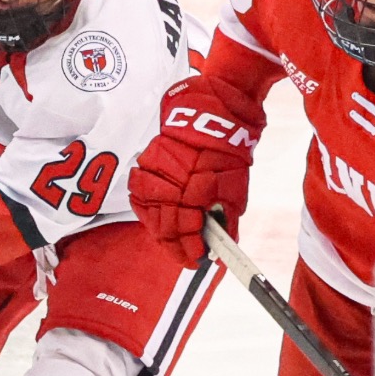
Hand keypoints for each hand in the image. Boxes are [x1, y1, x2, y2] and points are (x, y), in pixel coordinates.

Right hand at [127, 76, 266, 265]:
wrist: (215, 115)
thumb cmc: (228, 154)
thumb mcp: (234, 190)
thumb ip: (224, 219)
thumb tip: (220, 246)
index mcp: (193, 192)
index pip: (183, 231)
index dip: (189, 250)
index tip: (198, 260)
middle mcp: (169, 183)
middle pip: (162, 226)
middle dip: (175, 244)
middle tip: (186, 254)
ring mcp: (153, 171)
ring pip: (147, 210)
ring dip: (159, 227)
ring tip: (172, 237)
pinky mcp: (146, 160)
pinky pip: (139, 191)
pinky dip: (148, 206)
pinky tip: (158, 213)